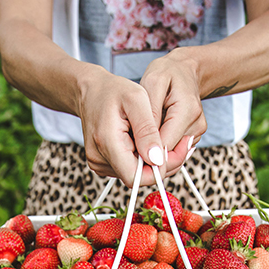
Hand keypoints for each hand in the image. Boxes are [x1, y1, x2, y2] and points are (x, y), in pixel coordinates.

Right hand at [78, 68, 170, 187]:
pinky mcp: (103, 163)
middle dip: (161, 164)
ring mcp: (99, 163)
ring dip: (152, 161)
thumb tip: (157, 160)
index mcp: (106, 143)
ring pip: (136, 175)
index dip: (159, 170)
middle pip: (138, 178)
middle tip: (177, 143)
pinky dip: (142, 158)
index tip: (174, 149)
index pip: (136, 177)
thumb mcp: (136, 100)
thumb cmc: (114, 91)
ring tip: (157, 137)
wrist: (91, 91)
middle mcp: (99, 159)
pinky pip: (129, 169)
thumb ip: (147, 130)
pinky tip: (145, 141)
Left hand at [140, 52, 208, 175]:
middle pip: (169, 153)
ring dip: (154, 147)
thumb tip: (149, 146)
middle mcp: (197, 125)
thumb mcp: (152, 82)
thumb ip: (150, 114)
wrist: (184, 70)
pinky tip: (153, 130)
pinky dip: (161, 143)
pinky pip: (174, 149)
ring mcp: (197, 133)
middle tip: (131, 138)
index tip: (128, 145)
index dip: (145, 150)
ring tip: (143, 130)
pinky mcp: (194, 137)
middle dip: (149, 150)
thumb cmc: (166, 73)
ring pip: (171, 154)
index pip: (165, 145)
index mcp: (188, 111)